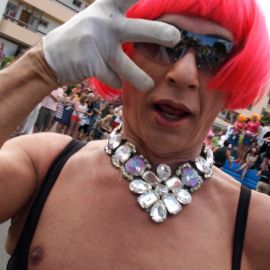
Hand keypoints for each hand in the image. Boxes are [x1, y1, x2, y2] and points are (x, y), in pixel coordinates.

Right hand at [43, 0, 179, 90]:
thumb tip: (153, 29)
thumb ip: (120, 21)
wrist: (51, 57)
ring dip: (140, 78)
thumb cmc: (81, 38)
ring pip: (128, 65)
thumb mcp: (98, 20)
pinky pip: (114, 78)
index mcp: (106, 8)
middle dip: (159, 33)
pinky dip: (114, 81)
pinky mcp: (92, 64)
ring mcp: (98, 44)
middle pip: (139, 29)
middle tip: (176, 37)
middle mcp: (105, 23)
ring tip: (148, 84)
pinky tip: (106, 76)